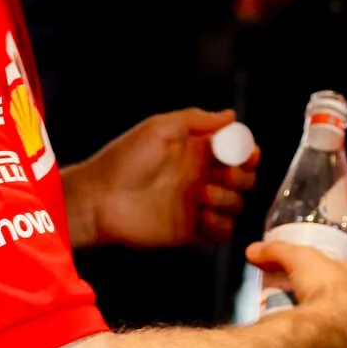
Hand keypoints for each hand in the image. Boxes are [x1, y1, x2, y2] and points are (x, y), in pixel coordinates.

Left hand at [64, 108, 258, 248]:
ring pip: (236, 204)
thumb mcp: (159, 128)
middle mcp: (202, 178)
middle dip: (242, 176)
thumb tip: (231, 115)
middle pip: (244, 178)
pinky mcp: (191, 231)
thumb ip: (196, 120)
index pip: (238, 151)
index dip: (248, 152)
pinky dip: (222, 225)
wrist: (98, 199)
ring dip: (229, 200)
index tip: (246, 154)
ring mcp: (198, 206)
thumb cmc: (124, 159)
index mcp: (198, 152)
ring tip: (203, 196)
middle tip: (223, 175)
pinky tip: (203, 218)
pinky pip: (223, 231)